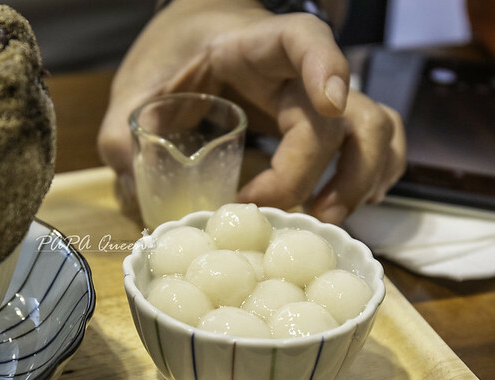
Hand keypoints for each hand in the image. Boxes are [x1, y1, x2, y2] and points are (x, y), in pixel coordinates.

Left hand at [98, 0, 404, 223]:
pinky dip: (371, 176)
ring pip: (376, 128)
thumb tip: (136, 182)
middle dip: (322, 171)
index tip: (328, 104)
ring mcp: (318, 98)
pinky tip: (343, 205)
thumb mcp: (139, 85)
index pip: (304, 39)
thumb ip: (125, 128)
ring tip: (324, 217)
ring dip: (361, 177)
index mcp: (254, 46)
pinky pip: (374, 143)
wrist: (197, 44)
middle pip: (344, 111)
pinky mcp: (324, 124)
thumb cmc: (174, 59)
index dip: (325, 66)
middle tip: (284, 215)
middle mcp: (298, 71)